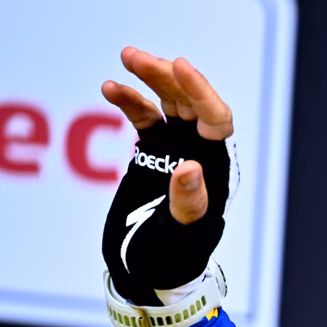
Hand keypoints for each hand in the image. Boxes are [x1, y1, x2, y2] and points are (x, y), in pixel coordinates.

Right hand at [99, 47, 238, 305]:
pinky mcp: (151, 152)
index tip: (178, 66)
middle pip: (189, 103)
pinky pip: (143, 116)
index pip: (216, 120)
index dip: (201, 91)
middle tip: (135, 56)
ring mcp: (175, 149)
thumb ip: (188, 203)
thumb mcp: (182, 236)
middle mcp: (199, 153)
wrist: (146, 270)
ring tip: (126, 57)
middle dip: (166, 76)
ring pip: (167, 102)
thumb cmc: (172, 260)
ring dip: (149, 78)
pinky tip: (110, 87)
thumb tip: (190, 167)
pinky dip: (128, 100)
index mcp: (216, 168)